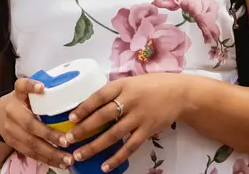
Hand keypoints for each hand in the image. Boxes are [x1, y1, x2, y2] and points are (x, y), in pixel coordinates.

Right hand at [0, 77, 72, 167]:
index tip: (43, 88)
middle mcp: (12, 110)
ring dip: (51, 153)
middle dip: (50, 135)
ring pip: (31, 143)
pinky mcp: (12, 143)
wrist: (0, 115)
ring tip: (68, 159)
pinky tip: (60, 163)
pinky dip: (46, 160)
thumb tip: (74, 94)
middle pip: (30, 124)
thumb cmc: (24, 102)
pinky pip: (30, 153)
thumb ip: (46, 92)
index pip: (22, 86)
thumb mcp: (30, 92)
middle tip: (67, 141)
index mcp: (18, 94)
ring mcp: (10, 128)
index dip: (32, 86)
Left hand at [65, 72, 197, 171]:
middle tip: (68, 140)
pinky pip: (130, 147)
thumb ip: (112, 92)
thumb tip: (87, 105)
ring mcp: (139, 117)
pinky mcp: (148, 130)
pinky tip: (105, 166)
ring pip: (113, 134)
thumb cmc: (151, 86)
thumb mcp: (129, 82)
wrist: (179, 93)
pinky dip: (117, 157)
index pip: (98, 96)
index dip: (83, 108)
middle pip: (102, 117)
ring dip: (94, 146)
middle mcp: (130, 101)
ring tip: (79, 155)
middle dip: (83, 130)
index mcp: (122, 85)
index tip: (70, 118)